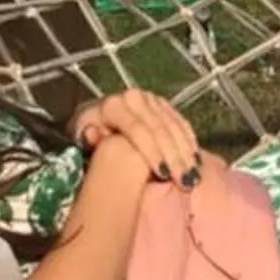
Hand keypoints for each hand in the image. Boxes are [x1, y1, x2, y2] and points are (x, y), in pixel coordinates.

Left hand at [70, 88, 200, 183]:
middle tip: (185, 181)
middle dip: (174, 156)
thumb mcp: (83, 137)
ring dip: (185, 152)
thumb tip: (92, 134)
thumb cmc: (89, 135)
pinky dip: (189, 141)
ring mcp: (150, 99)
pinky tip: (196, 160)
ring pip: (173, 125)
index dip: (152, 152)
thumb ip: (89, 138)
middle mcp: (134, 98)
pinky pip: (180, 122)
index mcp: (113, 105)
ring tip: (193, 176)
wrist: (96, 119)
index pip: (137, 129)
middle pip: (159, 128)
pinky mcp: (162, 103)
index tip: (164, 175)